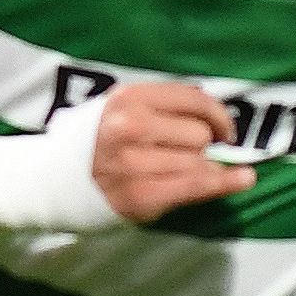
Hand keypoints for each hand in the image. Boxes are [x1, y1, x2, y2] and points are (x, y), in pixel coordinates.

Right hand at [91, 80, 254, 222]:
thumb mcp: (118, 110)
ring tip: (179, 174)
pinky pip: (197, 186)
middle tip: (182, 158)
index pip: (193, 100)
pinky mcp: (140, 196)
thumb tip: (215, 118)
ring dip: (200, 169)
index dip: (218, 115)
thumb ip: (160, 106)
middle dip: (200, 147)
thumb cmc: (93, 144)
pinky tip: (244, 179)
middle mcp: (130, 128)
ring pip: (200, 163)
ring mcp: (134, 164)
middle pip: (199, 135)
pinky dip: (225, 183)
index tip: (225, 131)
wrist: (50, 182)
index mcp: (127, 99)